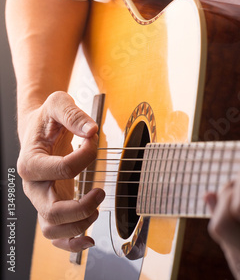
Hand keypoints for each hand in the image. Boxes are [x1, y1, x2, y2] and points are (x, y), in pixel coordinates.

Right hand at [17, 91, 103, 251]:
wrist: (40, 130)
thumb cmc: (49, 119)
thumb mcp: (58, 104)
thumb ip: (73, 114)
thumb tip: (91, 130)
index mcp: (31, 162)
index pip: (61, 169)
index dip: (85, 156)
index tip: (94, 139)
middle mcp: (33, 186)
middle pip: (51, 211)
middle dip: (80, 207)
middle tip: (100, 192)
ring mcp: (42, 199)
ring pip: (52, 228)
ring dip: (78, 226)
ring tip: (96, 210)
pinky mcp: (52, 205)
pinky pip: (55, 235)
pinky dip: (71, 243)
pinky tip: (89, 239)